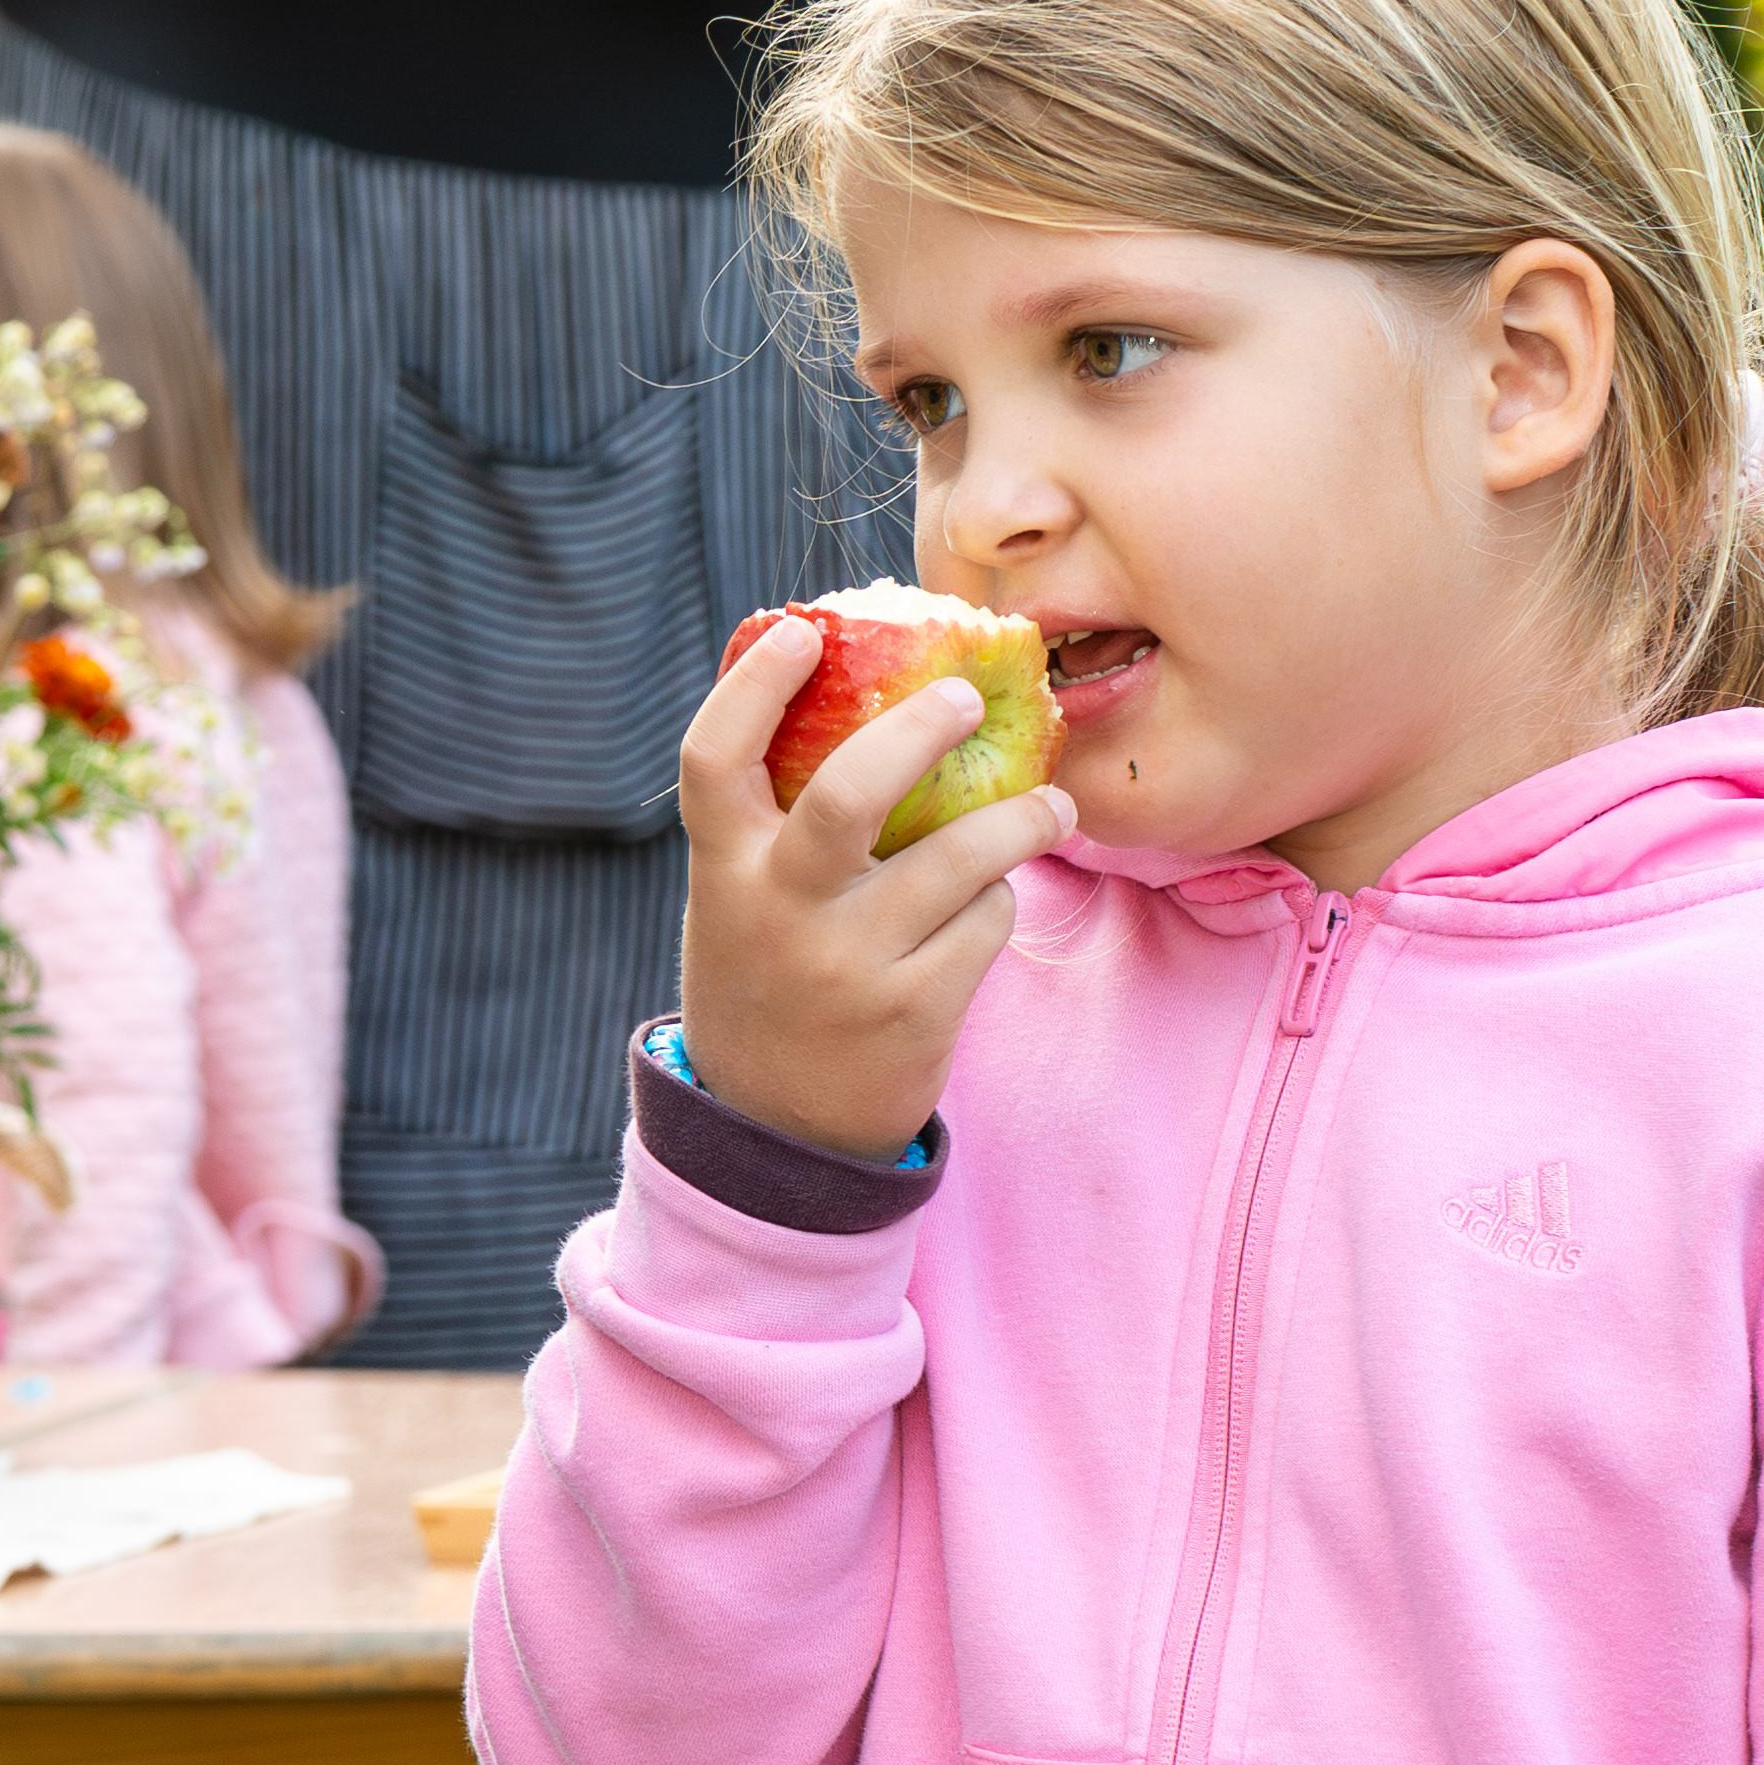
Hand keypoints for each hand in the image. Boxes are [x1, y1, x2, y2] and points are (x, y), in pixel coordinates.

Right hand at [672, 607, 1068, 1161]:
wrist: (776, 1132)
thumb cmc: (768, 982)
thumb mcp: (739, 905)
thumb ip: (777, 829)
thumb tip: (870, 702)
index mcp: (723, 872)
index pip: (714, 758)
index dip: (752, 685)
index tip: (802, 632)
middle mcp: (778, 913)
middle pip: (850, 793)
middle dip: (920, 729)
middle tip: (965, 700)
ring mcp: (847, 966)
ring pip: (958, 860)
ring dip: (1018, 821)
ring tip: (1049, 806)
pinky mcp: (912, 1012)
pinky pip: (985, 923)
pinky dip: (998, 902)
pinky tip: (992, 902)